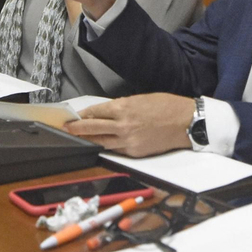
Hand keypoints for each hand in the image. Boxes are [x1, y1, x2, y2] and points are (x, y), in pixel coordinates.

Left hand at [64, 93, 194, 156]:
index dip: (81, 115)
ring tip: (77, 139)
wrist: (186, 122)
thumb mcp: (140, 100)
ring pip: (101, 142)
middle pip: (92, 128)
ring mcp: (128, 141)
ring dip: (88, 140)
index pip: (94, 112)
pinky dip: (107, 146)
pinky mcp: (135, 152)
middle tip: (66, 129)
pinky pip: (116, 149)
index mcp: (123, 108)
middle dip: (76, 129)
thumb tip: (106, 113)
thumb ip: (121, 107)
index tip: (73, 116)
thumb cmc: (166, 106)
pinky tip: (100, 144)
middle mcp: (123, 125)